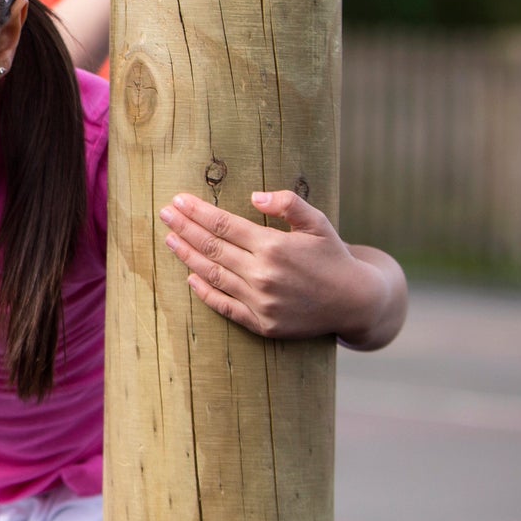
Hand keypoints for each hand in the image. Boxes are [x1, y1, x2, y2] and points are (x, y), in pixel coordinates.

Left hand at [160, 190, 405, 348]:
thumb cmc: (333, 256)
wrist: (355, 302)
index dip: (198, 212)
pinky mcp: (262, 324)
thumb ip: (289, 204)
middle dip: (185, 228)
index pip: (224, 226)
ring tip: (169, 239)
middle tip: (165, 214)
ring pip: (212, 275)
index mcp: (274, 247)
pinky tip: (189, 277)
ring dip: (187, 256)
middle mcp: (264, 275)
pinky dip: (204, 292)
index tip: (178, 200)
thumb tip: (254, 197)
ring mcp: (261, 302)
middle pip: (212, 248)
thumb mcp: (318, 223)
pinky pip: (224, 307)